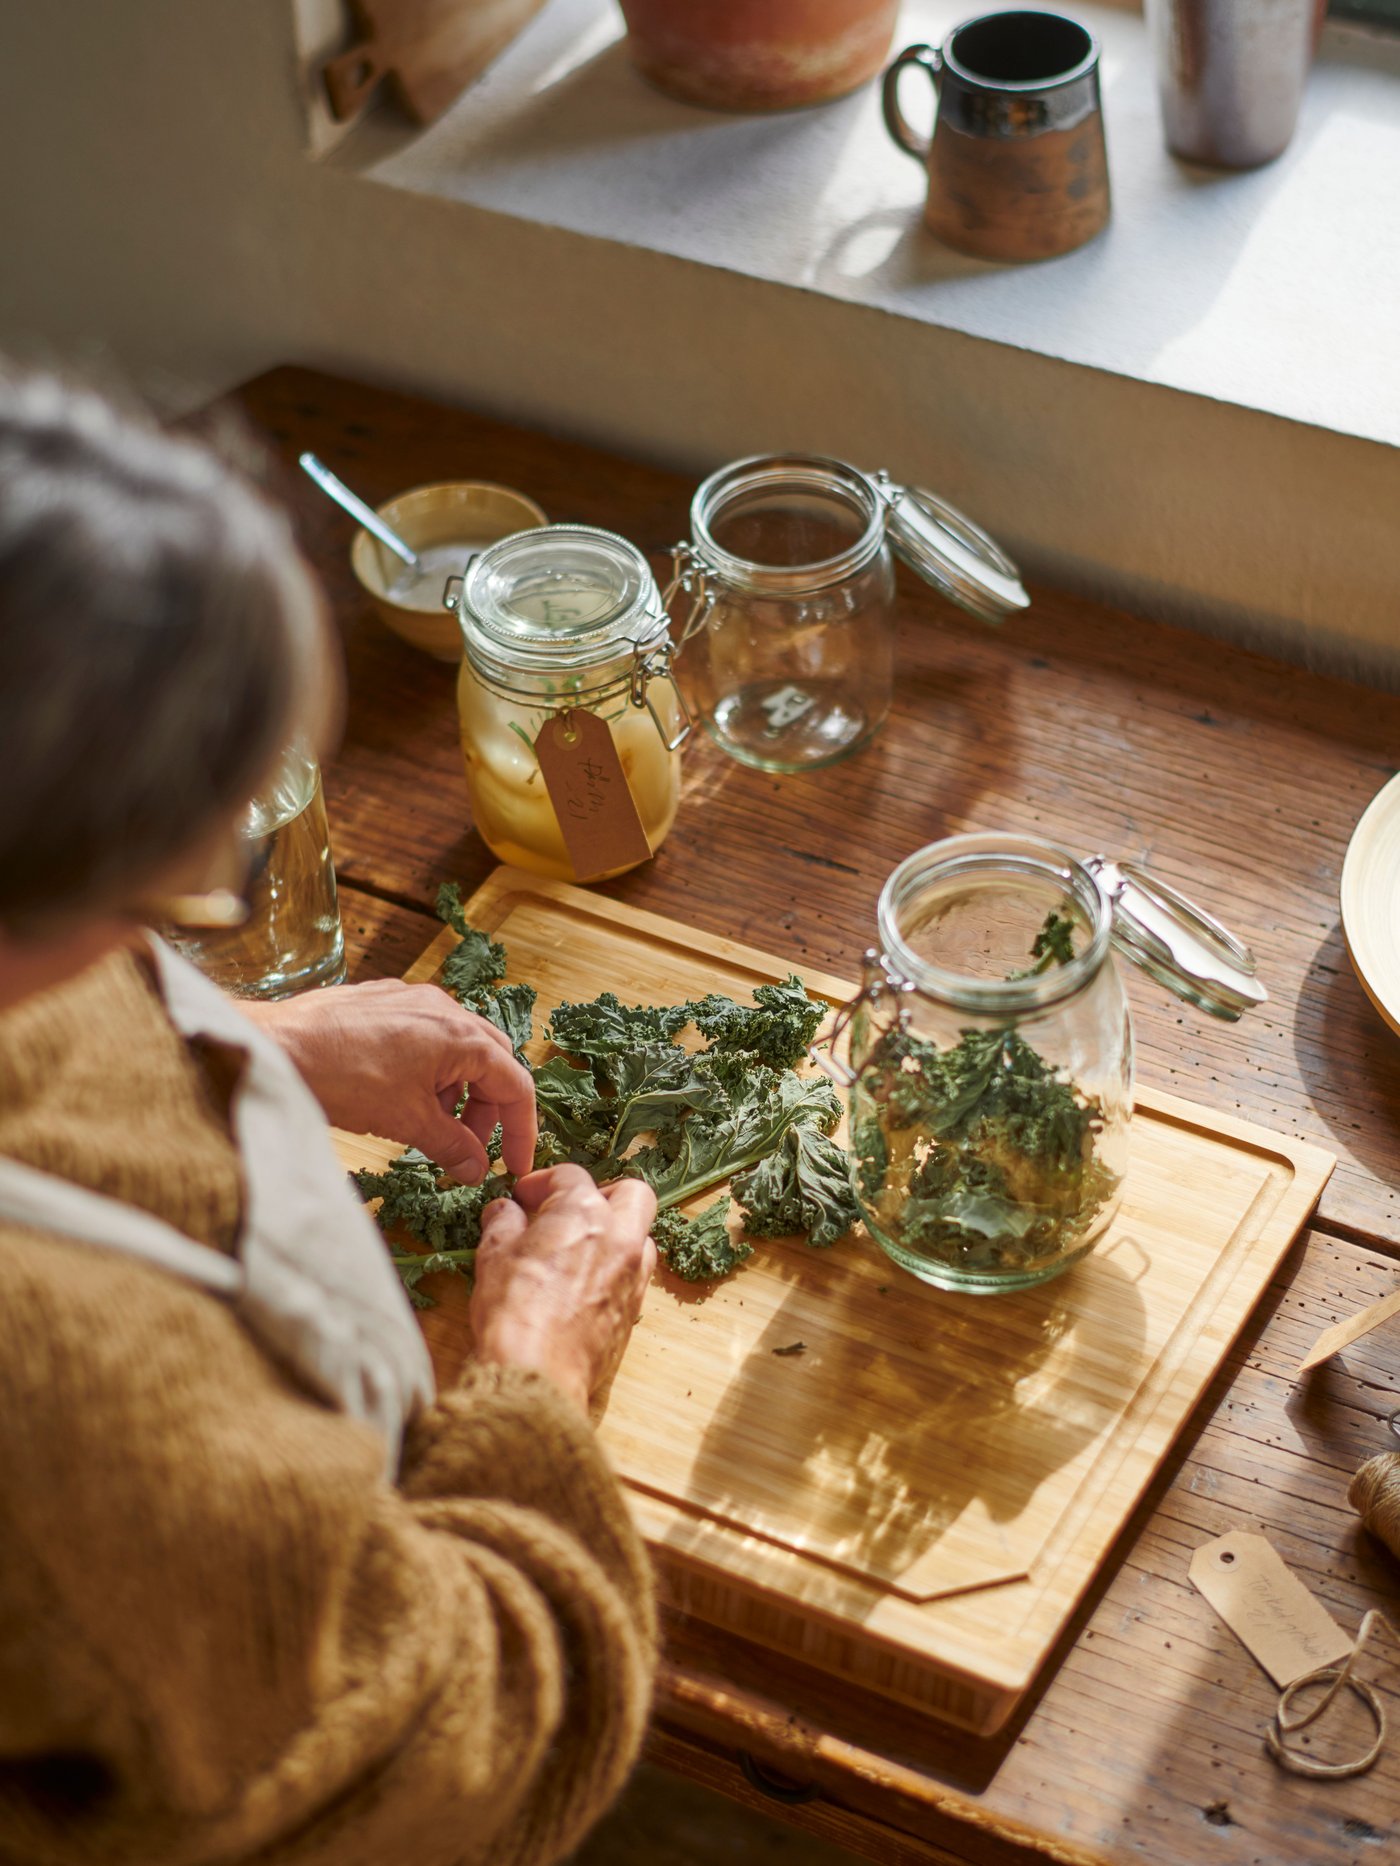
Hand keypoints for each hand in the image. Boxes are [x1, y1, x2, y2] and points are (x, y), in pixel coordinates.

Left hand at [244, 979, 536, 1182]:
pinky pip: (425, 1036)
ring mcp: (413, 1000)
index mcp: (462, 1037)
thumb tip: (476, 1167)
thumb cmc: (342, 1076)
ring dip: (457, 1092)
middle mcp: (445, 1009)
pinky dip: (429, 1071)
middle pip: (492, 1063)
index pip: (515, 1085)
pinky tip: (402, 1097)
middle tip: (473, 1148)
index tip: (514, 1164)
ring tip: (431, 1126)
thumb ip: (451, 1145)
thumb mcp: (406, 1121)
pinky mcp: (384, 1001)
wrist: (277, 1045)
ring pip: (458, 1049)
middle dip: (488, 1110)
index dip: (520, 1131)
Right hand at [471, 1165, 657, 1410]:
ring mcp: (633, 1274)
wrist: (538, 1372)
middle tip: (569, 1211)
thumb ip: (503, 1223)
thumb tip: (504, 1210)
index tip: (524, 1197)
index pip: (571, 1175)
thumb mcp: (494, 1255)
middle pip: (631, 1193)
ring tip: (579, 1248)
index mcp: (584, 1212)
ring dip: (616, 1232)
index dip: (543, 1182)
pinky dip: (616, 1268)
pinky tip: (585, 1282)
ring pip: (640, 1234)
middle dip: (603, 1194)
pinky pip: (635, 1274)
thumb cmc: (514, 1309)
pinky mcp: (634, 1309)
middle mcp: (619, 1236)